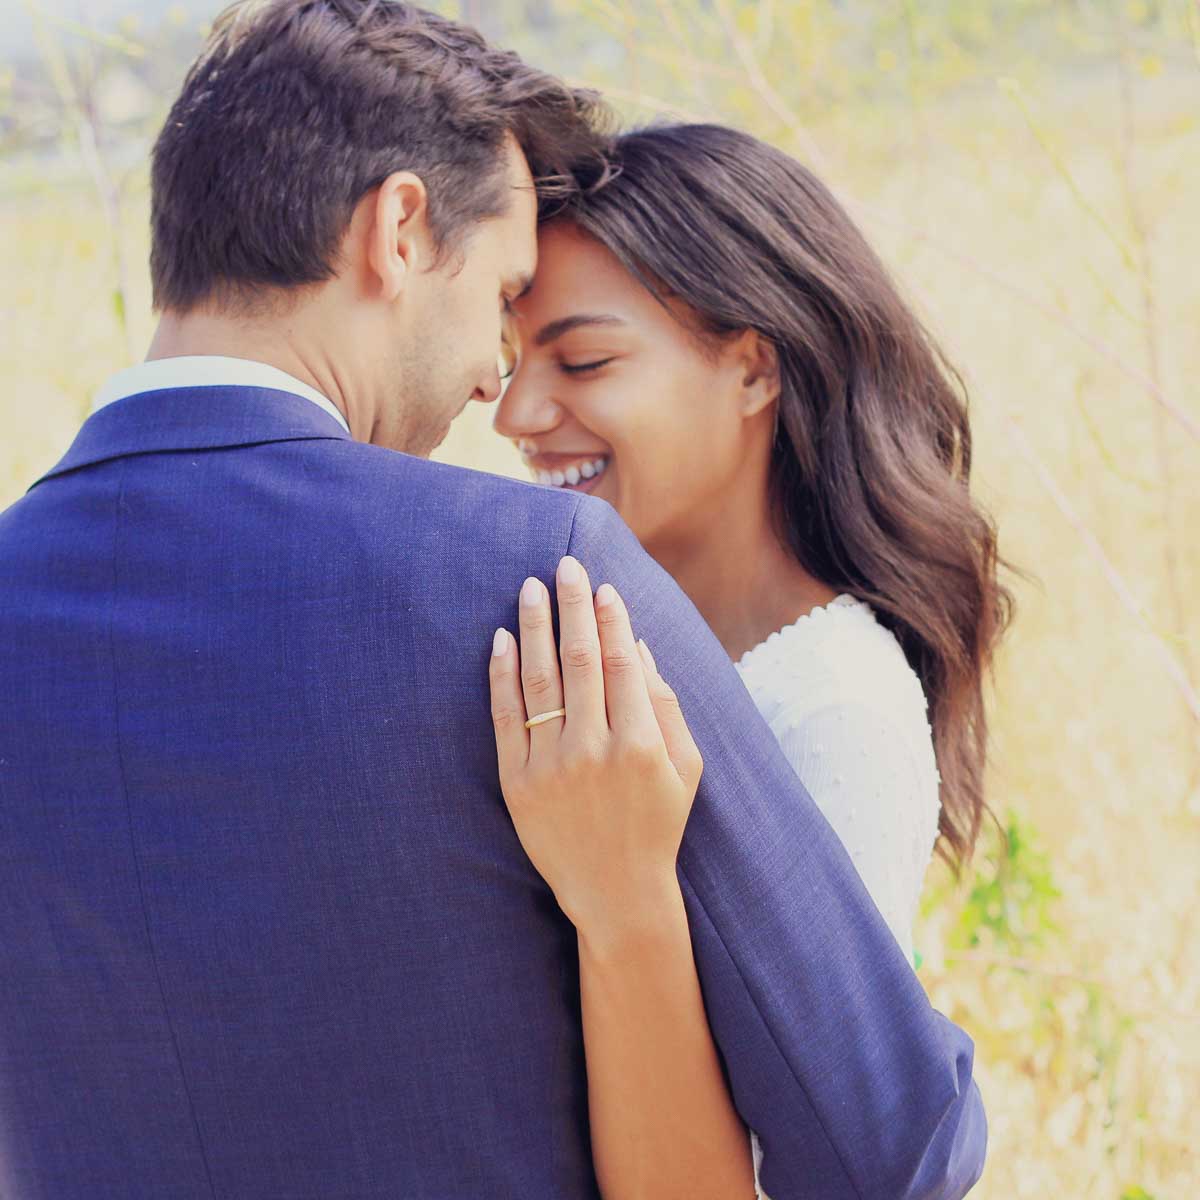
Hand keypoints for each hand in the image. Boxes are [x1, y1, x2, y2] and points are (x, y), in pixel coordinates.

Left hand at [487, 554, 702, 937]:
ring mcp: (551, 766)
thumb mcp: (686, 768)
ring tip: (530, 587)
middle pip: (579, 659)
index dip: (611, 618)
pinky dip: (501, 674)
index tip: (603, 586)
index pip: (620, 662)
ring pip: (539, 679)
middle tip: (565, 564)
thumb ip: (666, 705)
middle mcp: (594, 749)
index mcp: (640, 743)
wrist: (616, 892)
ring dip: (534, 626)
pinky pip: (505, 717)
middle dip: (573, 605)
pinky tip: (502, 639)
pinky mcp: (518, 783)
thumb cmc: (658, 824)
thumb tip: (638, 645)